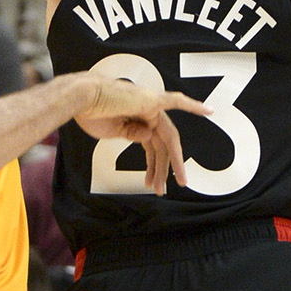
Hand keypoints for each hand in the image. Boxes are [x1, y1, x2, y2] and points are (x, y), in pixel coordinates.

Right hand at [75, 69, 210, 195]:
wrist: (81, 100)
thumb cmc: (91, 114)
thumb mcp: (113, 132)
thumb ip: (131, 135)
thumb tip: (148, 138)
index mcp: (137, 120)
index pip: (152, 146)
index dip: (153, 167)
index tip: (151, 184)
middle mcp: (146, 112)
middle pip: (162, 145)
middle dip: (164, 169)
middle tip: (163, 190)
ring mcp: (150, 105)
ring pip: (167, 137)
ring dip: (170, 162)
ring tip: (168, 185)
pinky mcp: (151, 100)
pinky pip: (176, 101)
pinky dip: (193, 105)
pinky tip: (209, 110)